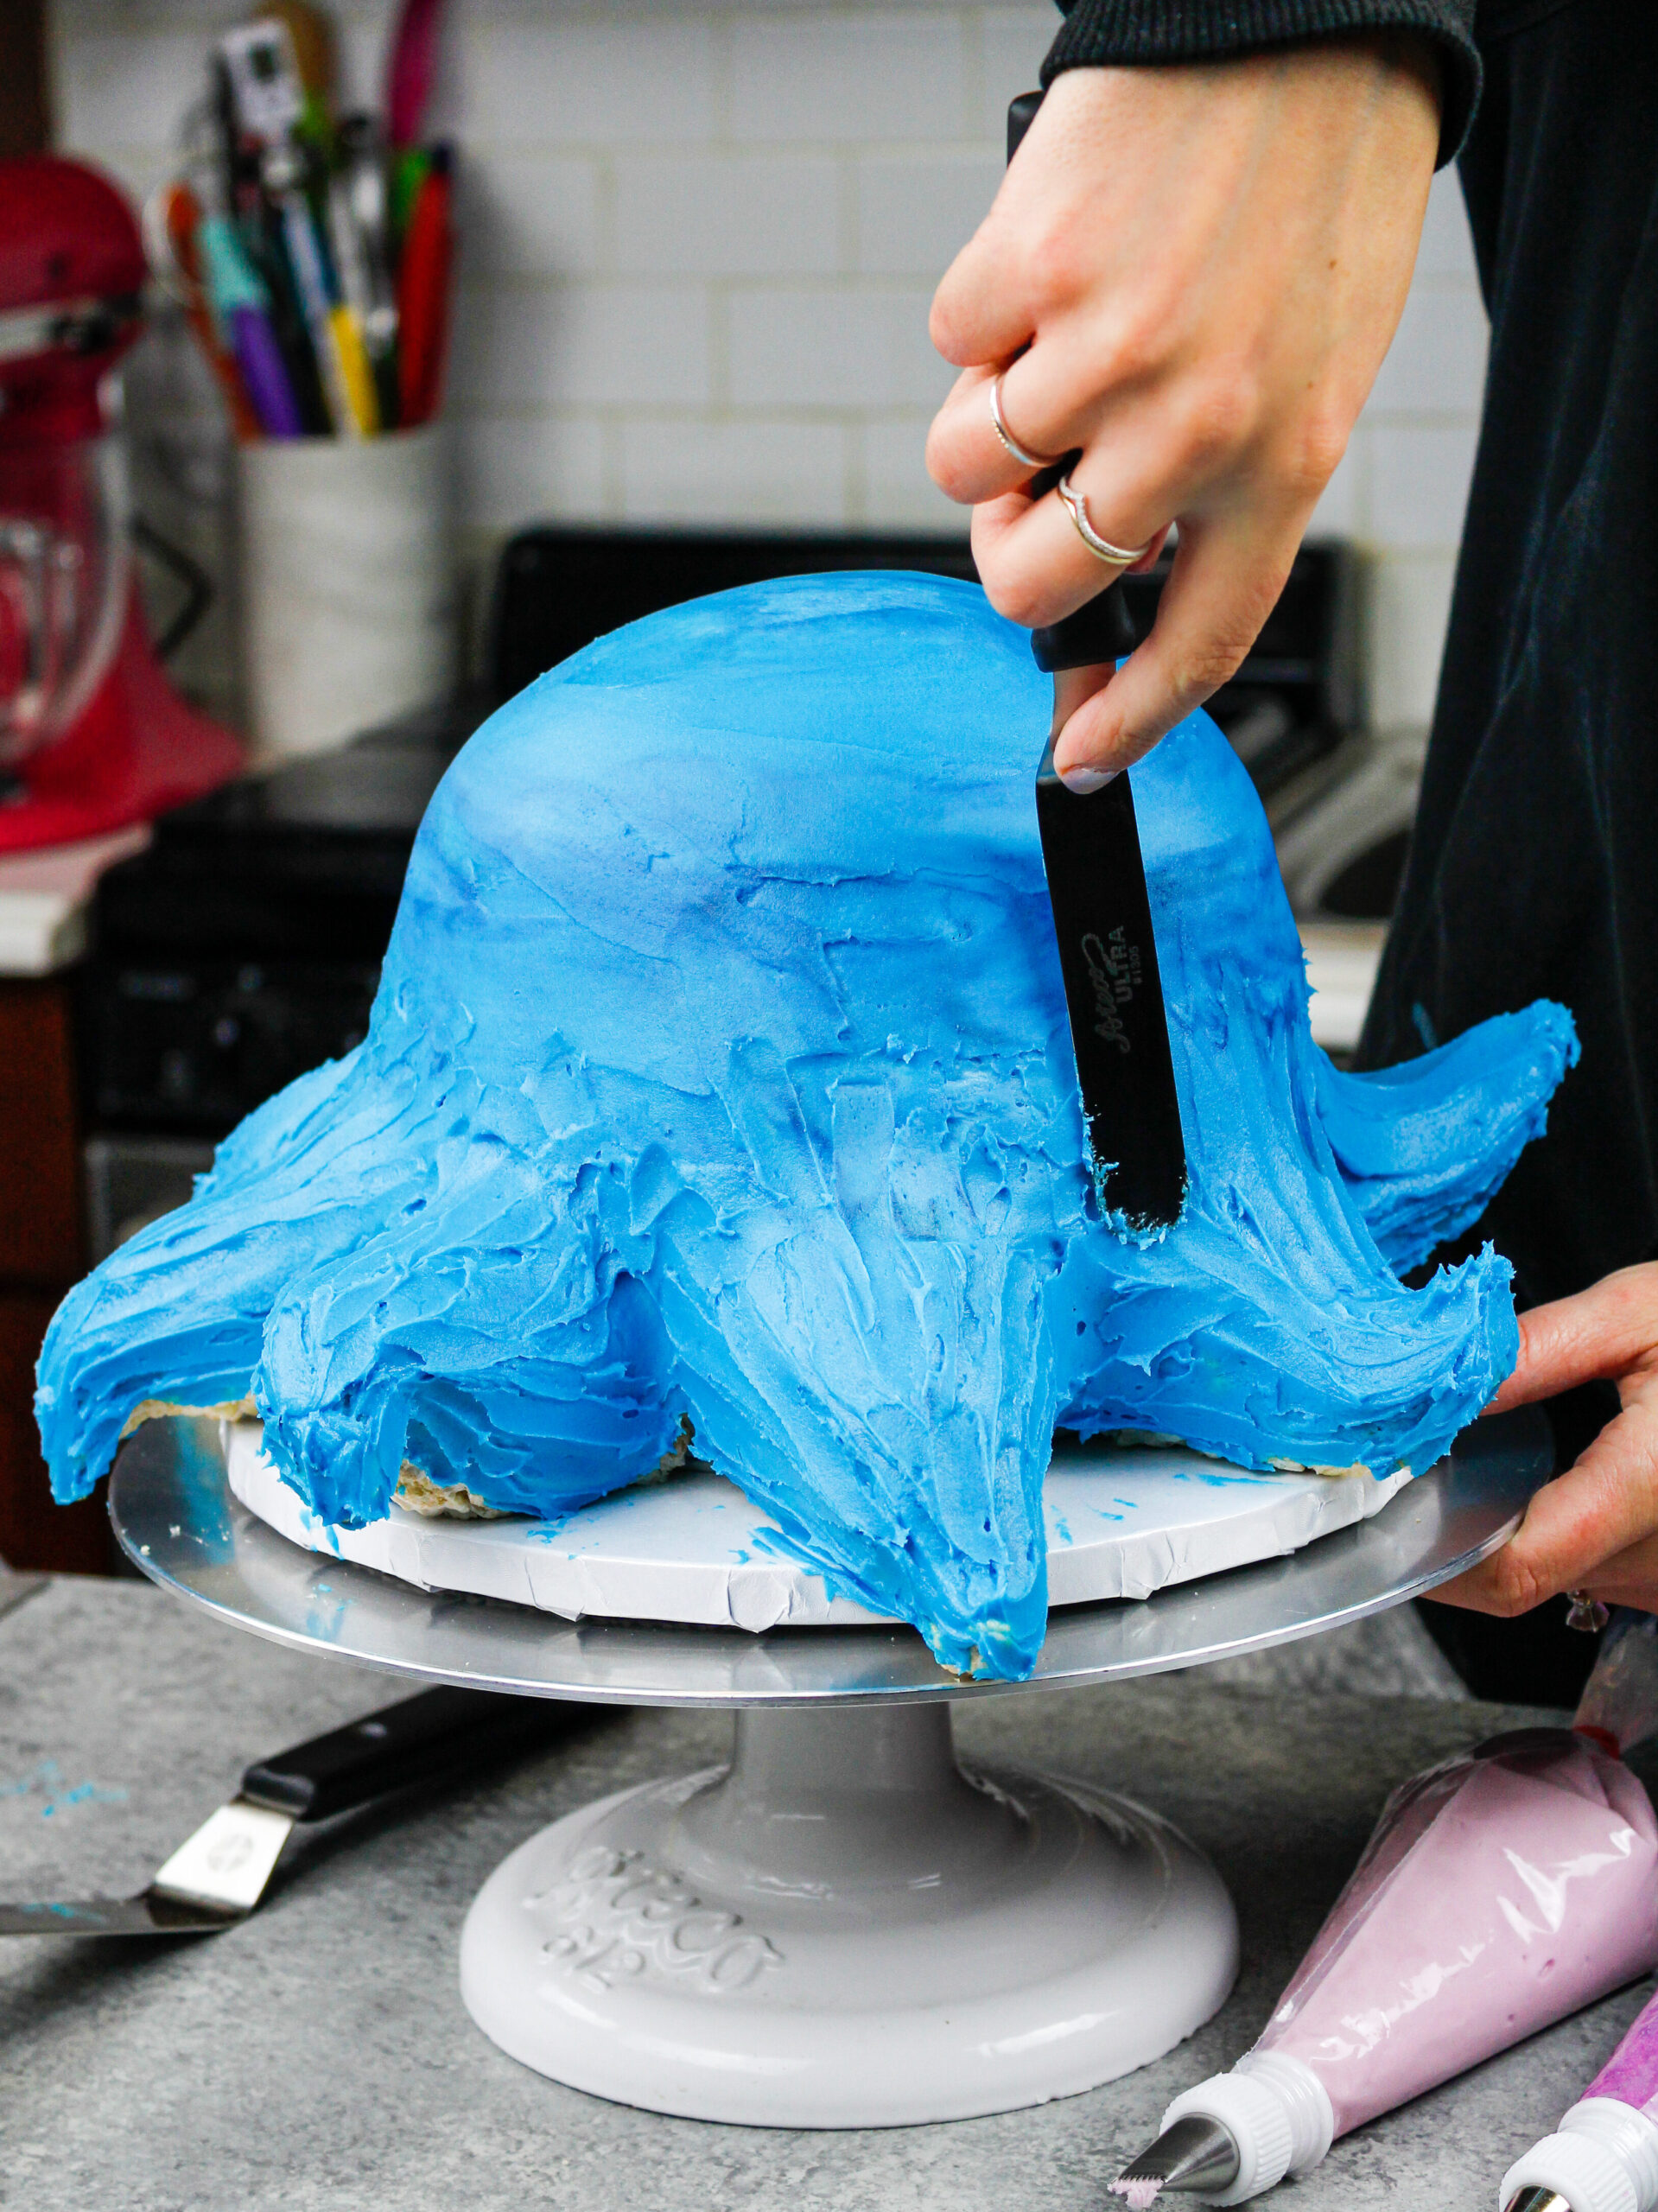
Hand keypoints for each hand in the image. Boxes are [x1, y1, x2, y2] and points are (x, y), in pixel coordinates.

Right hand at [925, 43, 1439, 781]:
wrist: (1299, 25)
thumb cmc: (1309, 198)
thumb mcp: (1308, 368)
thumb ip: (1221, 483)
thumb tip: (1117, 573)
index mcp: (1281, 461)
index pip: (1197, 638)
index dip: (1131, 717)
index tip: (1080, 758)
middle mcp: (1194, 424)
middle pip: (1037, 577)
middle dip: (1006, 553)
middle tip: (1028, 494)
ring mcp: (1107, 350)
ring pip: (965, 466)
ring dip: (985, 417)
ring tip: (1052, 337)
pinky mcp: (1032, 269)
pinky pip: (951, 345)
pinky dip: (981, 311)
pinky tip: (1051, 255)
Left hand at [1431, 1264, 1657, 1616]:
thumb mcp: (1637, 1314)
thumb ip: (1534, 1352)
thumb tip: (1435, 1386)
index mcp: (1653, 1488)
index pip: (1514, 1570)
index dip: (1434, 1556)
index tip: (1382, 1520)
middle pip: (1524, 1578)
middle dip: (1462, 1530)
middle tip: (1418, 1468)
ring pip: (1561, 1580)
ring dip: (1515, 1534)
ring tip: (1492, 1466)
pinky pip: (1601, 1574)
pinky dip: (1564, 1534)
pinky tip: (1559, 1483)